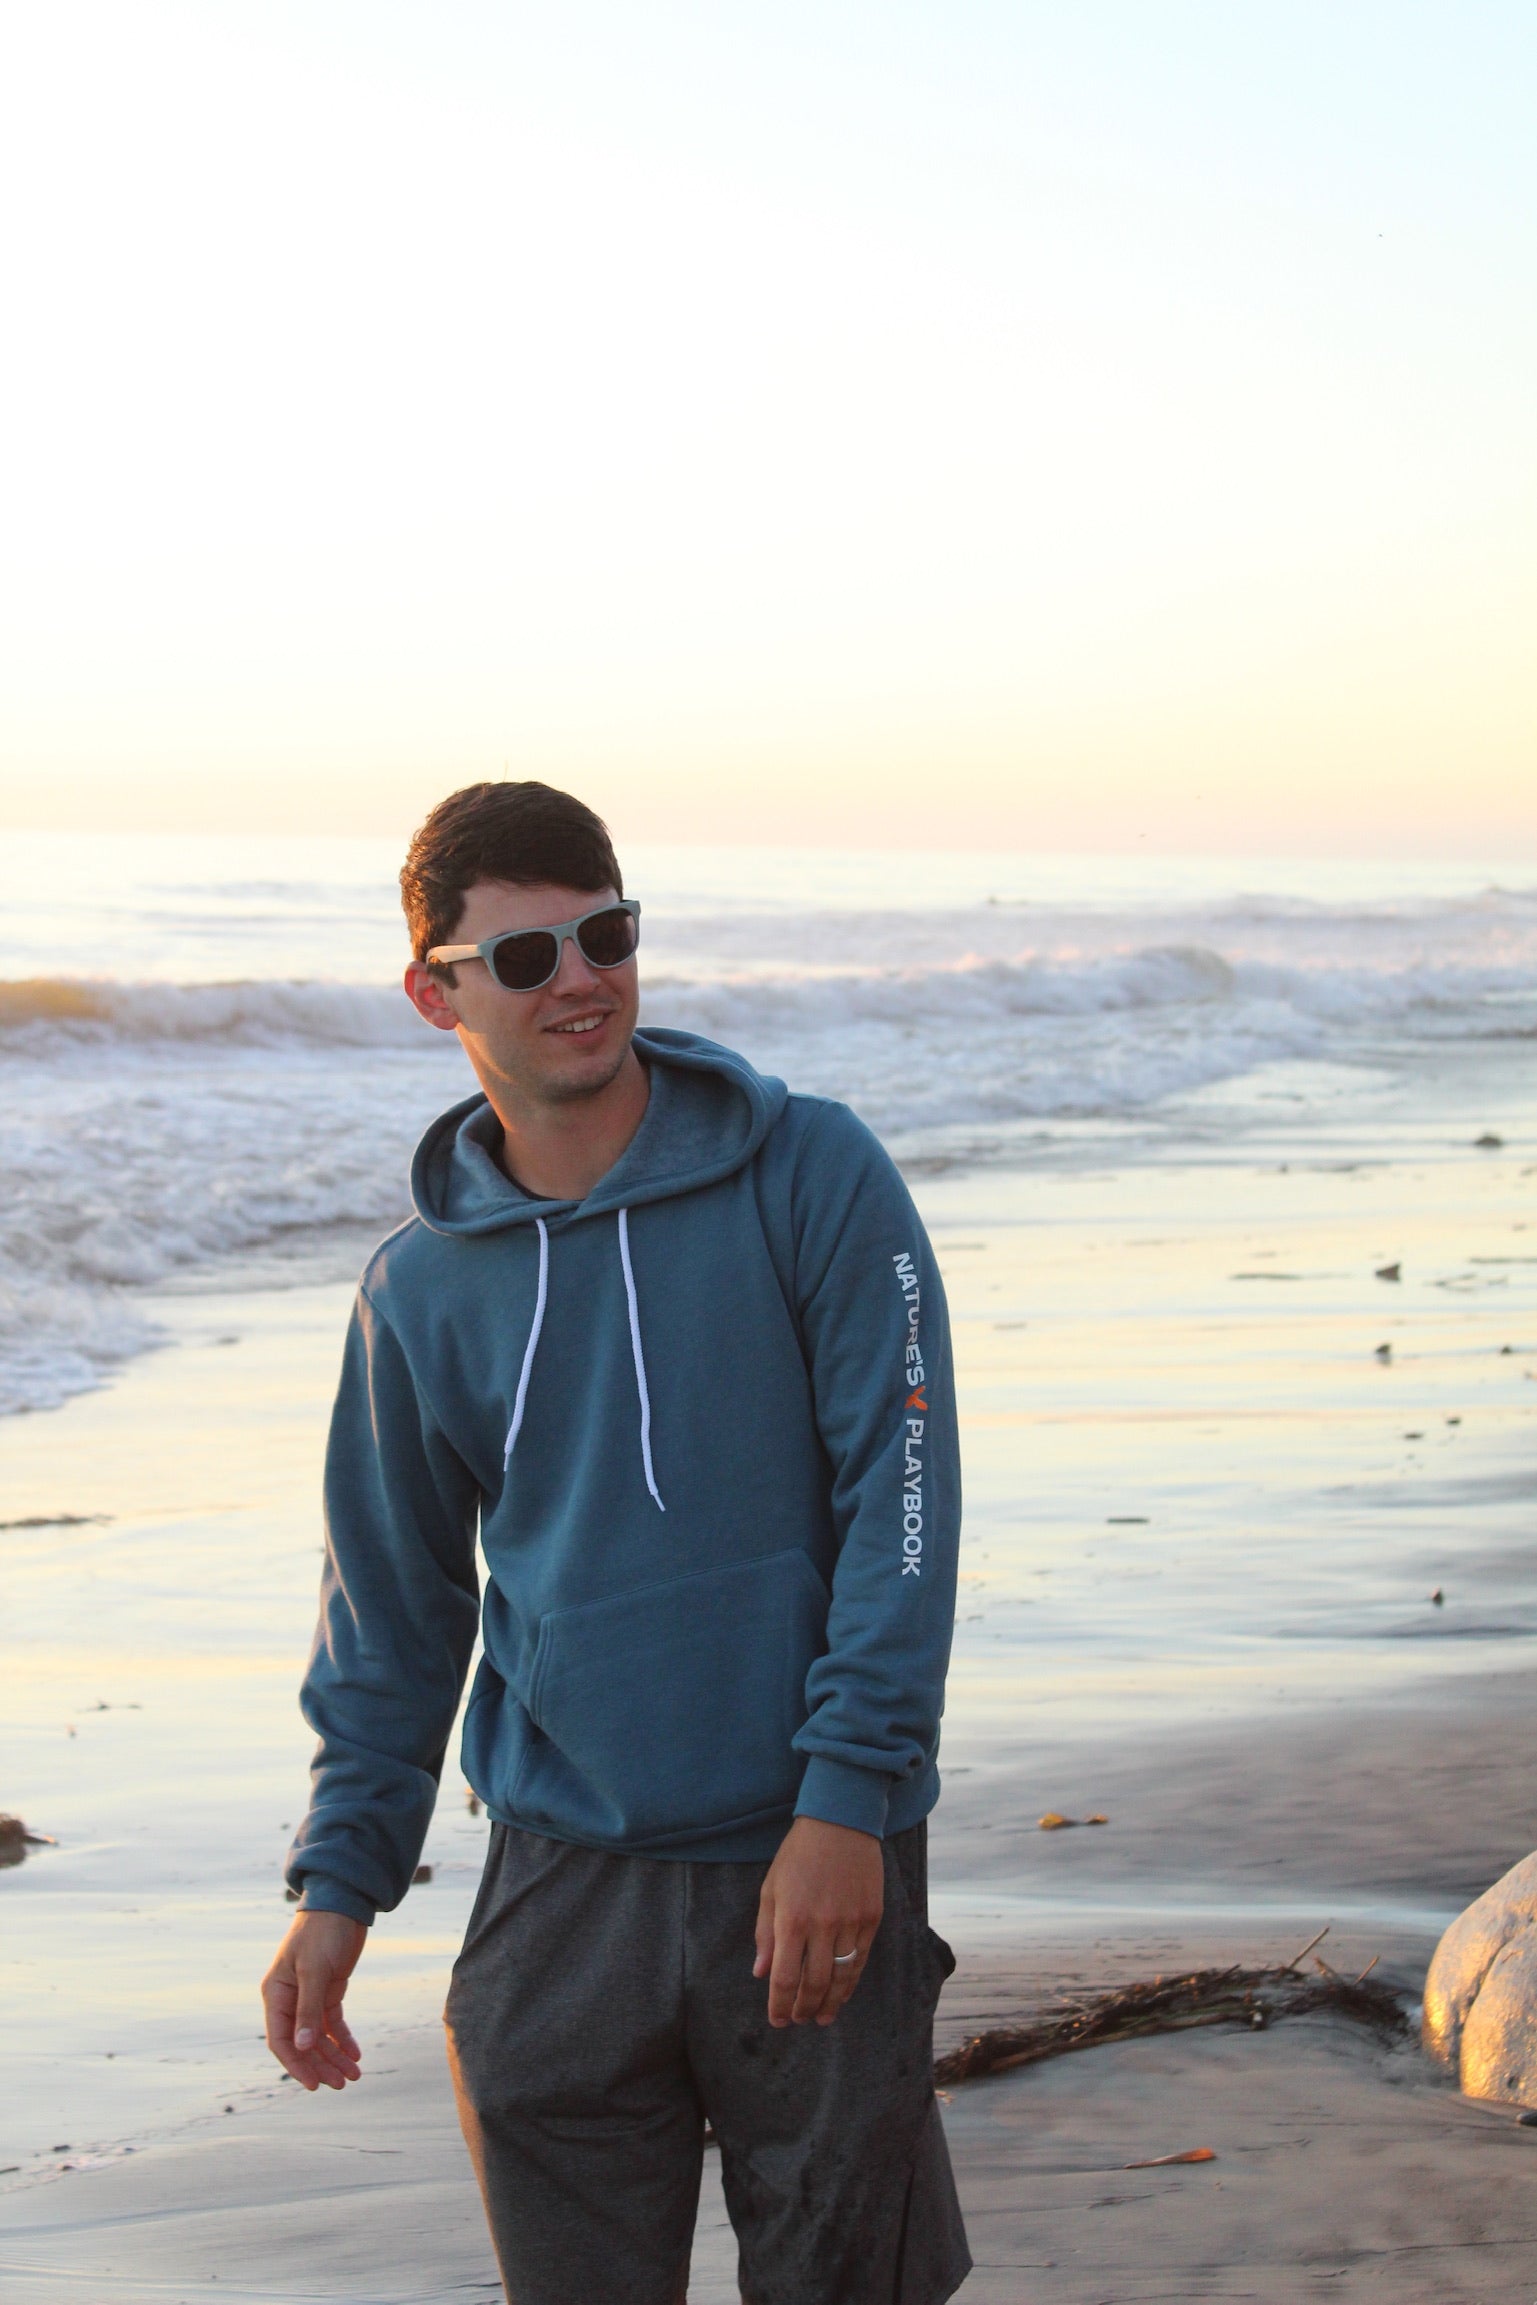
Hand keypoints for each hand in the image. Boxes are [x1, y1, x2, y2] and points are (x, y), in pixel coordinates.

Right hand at [261, 1909, 367, 2090]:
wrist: (343, 1903)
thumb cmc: (323, 1931)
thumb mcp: (315, 1970)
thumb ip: (308, 2009)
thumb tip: (303, 2048)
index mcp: (276, 1994)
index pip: (281, 2040)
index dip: (296, 2065)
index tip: (314, 2086)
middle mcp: (289, 1999)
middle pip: (302, 2043)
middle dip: (321, 2065)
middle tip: (342, 2084)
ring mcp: (309, 1996)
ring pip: (319, 2037)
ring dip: (334, 2056)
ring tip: (354, 2075)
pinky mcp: (328, 1990)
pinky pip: (333, 2023)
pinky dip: (343, 2039)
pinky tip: (355, 2054)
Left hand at [753, 1816, 883, 2028]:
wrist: (840, 1822)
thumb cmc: (798, 1855)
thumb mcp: (771, 1888)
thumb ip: (765, 1933)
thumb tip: (761, 1973)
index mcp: (791, 1919)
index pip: (785, 1978)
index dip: (780, 2006)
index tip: (778, 2021)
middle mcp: (822, 1926)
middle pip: (814, 1984)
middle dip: (804, 2009)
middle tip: (799, 2020)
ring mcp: (851, 1922)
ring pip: (841, 1978)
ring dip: (830, 2004)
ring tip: (822, 2018)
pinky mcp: (871, 1917)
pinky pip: (861, 1959)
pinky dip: (851, 1981)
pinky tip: (843, 1993)